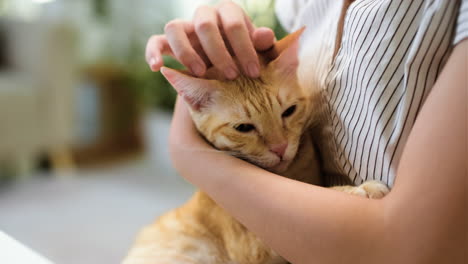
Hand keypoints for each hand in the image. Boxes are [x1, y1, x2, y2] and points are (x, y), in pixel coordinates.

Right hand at [145, 0, 274, 78]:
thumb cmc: (245, 56)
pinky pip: (156, 41)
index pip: (234, 24)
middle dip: (219, 52)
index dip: (244, 48)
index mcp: (228, 12)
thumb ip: (262, 44)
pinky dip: (153, 52)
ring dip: (187, 52)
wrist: (226, 67)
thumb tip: (265, 36)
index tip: (253, 72)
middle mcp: (204, 16)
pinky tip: (157, 68)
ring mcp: (185, 28)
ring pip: (175, 28)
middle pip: (204, 24)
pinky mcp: (168, 42)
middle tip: (232, 75)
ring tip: (201, 73)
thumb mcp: (259, 52)